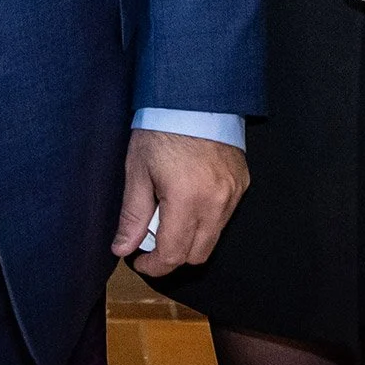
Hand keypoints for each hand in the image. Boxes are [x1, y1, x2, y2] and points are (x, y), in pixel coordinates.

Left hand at [114, 128, 248, 276]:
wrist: (192, 97)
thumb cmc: (160, 130)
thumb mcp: (137, 172)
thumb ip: (133, 216)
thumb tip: (123, 249)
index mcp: (187, 199)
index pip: (173, 254)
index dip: (154, 266)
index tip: (139, 261)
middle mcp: (216, 202)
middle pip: (197, 254)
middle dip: (172, 256)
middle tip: (152, 241)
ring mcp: (233, 194)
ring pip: (214, 238)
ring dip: (191, 239)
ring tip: (170, 216)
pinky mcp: (242, 184)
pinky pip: (225, 217)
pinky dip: (207, 219)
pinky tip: (189, 201)